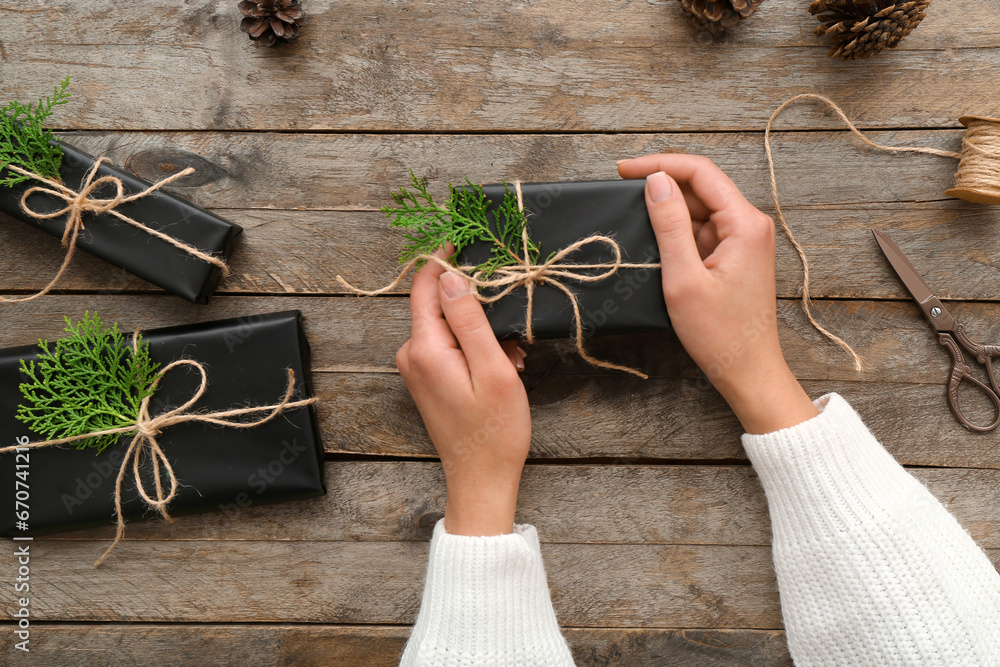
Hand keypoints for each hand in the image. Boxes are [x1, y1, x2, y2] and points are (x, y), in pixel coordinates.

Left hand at [396, 248, 530, 535]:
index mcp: (424, 347)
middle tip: (511, 324)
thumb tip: (452, 277)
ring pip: (450, 326)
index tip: (467, 239)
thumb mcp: (491, 368)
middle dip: (477, 304)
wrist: (481, 479)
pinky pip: (451, 347)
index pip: (427, 286)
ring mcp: (417, 368)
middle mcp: (412, 354)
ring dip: (482, 330)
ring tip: (512, 357)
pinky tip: (502, 366)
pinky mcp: (427, 379)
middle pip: (440, 304)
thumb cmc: (493, 430)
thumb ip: (470, 319)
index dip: (445, 258)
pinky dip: (477, 348)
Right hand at [618, 154, 817, 433]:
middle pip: (701, 186)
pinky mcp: (735, 256)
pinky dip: (678, 231)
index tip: (623, 171)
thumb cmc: (720, 334)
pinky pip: (703, 230)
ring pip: (700, 208)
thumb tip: (656, 183)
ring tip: (633, 217)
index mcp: (745, 223)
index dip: (660, 164)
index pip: (700, 172)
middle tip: (621, 190)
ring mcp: (744, 241)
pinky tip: (655, 241)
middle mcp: (750, 225)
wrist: (748, 371)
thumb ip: (670, 225)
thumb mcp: (684, 278)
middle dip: (662, 184)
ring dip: (668, 210)